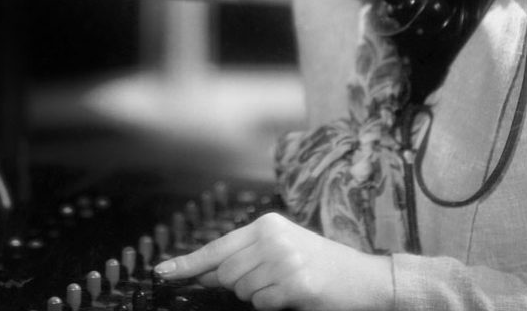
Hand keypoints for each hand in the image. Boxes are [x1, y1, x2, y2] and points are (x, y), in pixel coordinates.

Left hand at [154, 212, 393, 310]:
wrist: (364, 277)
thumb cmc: (320, 264)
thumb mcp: (282, 248)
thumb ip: (246, 257)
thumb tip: (207, 273)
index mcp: (266, 225)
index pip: (218, 246)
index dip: (188, 262)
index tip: (162, 272)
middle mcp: (272, 237)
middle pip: (227, 274)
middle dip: (238, 286)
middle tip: (267, 284)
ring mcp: (284, 260)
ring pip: (243, 291)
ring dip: (259, 297)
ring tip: (286, 286)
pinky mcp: (296, 283)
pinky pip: (263, 304)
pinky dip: (274, 305)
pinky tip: (295, 295)